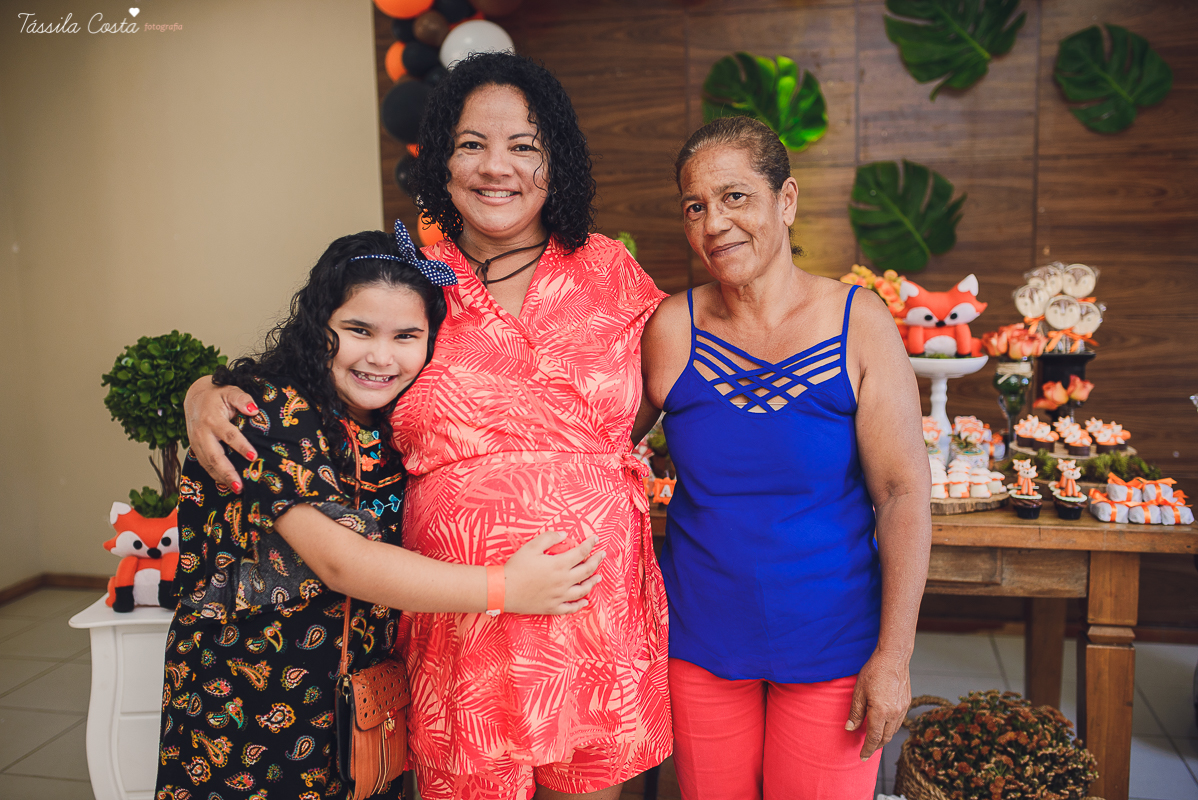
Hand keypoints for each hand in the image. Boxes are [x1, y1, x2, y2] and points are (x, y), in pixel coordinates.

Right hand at [184, 376, 257, 491]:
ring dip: (222, 478)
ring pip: (208, 464)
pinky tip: (226, 483)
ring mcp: (196, 442)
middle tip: (241, 486)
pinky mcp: (195, 448)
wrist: (194, 397)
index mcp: (212, 419)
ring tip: (237, 489)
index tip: (253, 457)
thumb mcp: (230, 391)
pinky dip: (214, 475)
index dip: (241, 446)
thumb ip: (242, 398)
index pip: (229, 435)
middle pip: (215, 456)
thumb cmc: (217, 394)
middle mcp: (202, 433)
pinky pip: (204, 464)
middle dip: (228, 472)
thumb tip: (254, 410)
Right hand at [502, 531, 602, 615]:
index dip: (590, 544)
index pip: (581, 552)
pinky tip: (585, 601)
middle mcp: (563, 581)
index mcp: (559, 565)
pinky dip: (580, 604)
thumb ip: (549, 538)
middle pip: (586, 571)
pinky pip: (571, 608)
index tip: (596, 538)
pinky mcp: (552, 607)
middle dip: (596, 561)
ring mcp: (559, 596)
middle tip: (602, 555)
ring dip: (592, 582)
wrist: (503, 590)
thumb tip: (564, 535)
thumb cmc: (516, 567)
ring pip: (582, 590)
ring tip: (598, 577)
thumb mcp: (531, 547)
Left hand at [846, 648, 911, 759]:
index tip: (862, 757)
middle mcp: (894, 713)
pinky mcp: (907, 703)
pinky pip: (898, 722)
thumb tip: (850, 728)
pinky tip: (884, 725)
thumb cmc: (874, 671)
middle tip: (867, 750)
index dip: (867, 749)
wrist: (893, 658)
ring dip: (883, 738)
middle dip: (875, 746)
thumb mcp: (859, 691)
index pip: (873, 737)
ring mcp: (902, 709)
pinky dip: (890, 728)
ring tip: (874, 740)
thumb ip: (855, 712)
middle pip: (885, 738)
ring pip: (893, 731)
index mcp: (881, 712)